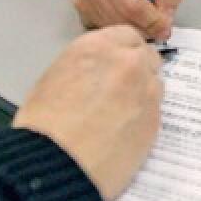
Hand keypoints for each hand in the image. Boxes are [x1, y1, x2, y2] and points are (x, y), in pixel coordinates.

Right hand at [13, 26, 162, 200]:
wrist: (56, 166)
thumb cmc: (44, 127)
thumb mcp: (53, 78)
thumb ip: (85, 65)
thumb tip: (97, 72)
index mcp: (98, 46)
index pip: (126, 35)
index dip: (122, 51)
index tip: (117, 63)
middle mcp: (128, 63)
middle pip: (146, 56)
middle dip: (137, 68)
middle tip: (121, 89)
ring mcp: (146, 91)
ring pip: (155, 82)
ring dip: (143, 92)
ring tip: (120, 114)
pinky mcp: (156, 120)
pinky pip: (156, 110)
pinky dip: (145, 117)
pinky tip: (125, 132)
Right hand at [72, 0, 181, 40]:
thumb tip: (163, 24)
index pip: (133, 5)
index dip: (152, 21)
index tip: (164, 27)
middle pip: (123, 20)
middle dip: (145, 28)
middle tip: (157, 25)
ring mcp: (82, 0)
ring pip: (115, 29)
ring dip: (134, 30)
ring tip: (143, 18)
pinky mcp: (81, 14)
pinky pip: (107, 31)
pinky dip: (122, 30)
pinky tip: (128, 18)